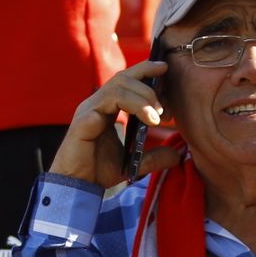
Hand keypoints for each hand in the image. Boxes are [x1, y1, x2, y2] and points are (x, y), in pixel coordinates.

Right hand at [49, 59, 178, 185]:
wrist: (78, 187)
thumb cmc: (99, 171)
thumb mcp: (134, 163)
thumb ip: (154, 157)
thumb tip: (177, 155)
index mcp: (107, 107)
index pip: (126, 79)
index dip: (145, 70)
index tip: (165, 69)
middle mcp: (96, 104)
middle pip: (123, 78)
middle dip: (148, 87)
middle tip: (164, 108)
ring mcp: (88, 111)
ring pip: (116, 88)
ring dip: (141, 98)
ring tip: (156, 117)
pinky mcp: (82, 123)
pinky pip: (101, 106)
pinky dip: (127, 108)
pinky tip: (145, 122)